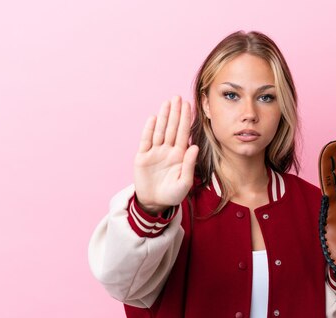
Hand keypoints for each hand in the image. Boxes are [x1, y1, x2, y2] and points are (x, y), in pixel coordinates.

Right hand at [133, 96, 198, 214]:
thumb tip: (193, 146)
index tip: (188, 105)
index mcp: (180, 155)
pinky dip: (149, 129)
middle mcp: (168, 150)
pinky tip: (154, 118)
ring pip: (160, 131)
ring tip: (167, 103)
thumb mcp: (184, 183)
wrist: (155, 203)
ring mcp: (155, 152)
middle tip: (178, 97)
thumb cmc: (172, 195)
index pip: (184, 134)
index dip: (186, 120)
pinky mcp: (142, 156)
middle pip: (172, 128)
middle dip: (175, 113)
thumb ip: (189, 165)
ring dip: (164, 117)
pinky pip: (146, 140)